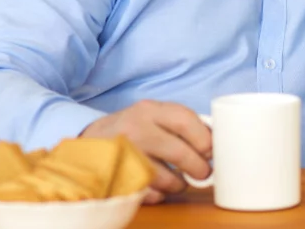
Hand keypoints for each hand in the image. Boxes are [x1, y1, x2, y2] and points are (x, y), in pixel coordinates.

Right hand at [81, 100, 211, 203]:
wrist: (90, 139)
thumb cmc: (132, 127)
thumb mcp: (153, 114)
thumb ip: (180, 122)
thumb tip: (215, 140)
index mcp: (149, 110)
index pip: (185, 120)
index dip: (205, 139)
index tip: (211, 150)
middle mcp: (135, 130)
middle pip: (179, 153)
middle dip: (198, 167)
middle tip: (203, 172)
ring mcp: (124, 155)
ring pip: (165, 178)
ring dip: (179, 184)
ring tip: (180, 182)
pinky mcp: (117, 178)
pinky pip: (148, 193)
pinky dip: (159, 194)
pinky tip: (160, 187)